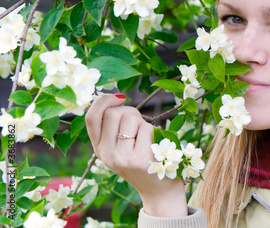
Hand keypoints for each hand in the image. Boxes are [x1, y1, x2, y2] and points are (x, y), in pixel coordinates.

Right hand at [85, 94, 187, 216]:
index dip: (103, 101)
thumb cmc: (142, 160)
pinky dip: (154, 131)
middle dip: (129, 111)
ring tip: (146, 138)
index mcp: (99, 149)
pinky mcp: (140, 160)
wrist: (159, 191)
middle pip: (113, 113)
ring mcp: (123, 158)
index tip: (119, 97)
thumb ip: (114, 126)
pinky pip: (147, 128)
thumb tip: (116, 97)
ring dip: (143, 121)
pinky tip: (155, 147)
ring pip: (131, 118)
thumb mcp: (120, 147)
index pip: (90, 118)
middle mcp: (107, 154)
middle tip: (139, 124)